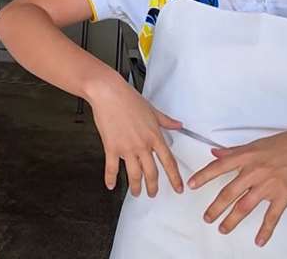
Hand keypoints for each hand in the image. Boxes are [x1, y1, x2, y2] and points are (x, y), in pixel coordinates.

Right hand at [86, 82, 184, 196]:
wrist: (108, 93)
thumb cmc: (129, 99)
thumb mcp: (152, 110)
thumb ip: (166, 121)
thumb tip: (178, 125)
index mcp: (154, 136)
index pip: (169, 162)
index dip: (175, 178)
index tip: (178, 188)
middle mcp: (142, 145)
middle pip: (151, 173)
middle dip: (153, 187)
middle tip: (153, 193)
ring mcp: (126, 148)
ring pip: (134, 174)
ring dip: (136, 187)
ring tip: (136, 192)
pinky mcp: (111, 147)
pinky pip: (112, 168)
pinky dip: (111, 179)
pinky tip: (111, 185)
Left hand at [187, 128, 286, 246]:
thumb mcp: (258, 143)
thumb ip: (235, 151)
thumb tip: (215, 153)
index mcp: (247, 156)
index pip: (219, 167)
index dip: (203, 176)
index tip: (191, 185)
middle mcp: (255, 171)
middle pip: (229, 192)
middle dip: (215, 207)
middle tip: (207, 217)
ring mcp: (269, 184)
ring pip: (245, 206)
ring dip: (232, 220)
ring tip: (223, 228)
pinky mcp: (284, 195)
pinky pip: (272, 216)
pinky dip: (265, 230)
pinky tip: (259, 240)